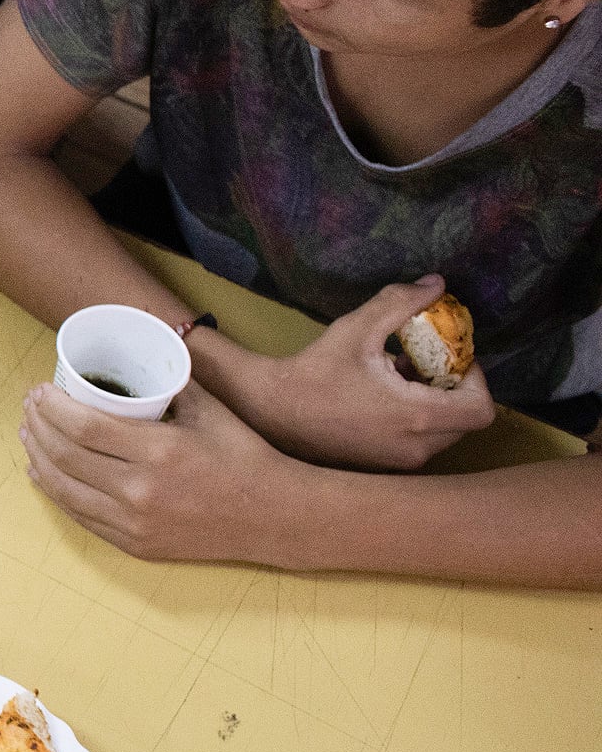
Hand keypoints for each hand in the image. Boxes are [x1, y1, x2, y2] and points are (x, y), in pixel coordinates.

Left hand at [21, 379, 307, 563]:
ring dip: (38, 458)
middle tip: (30, 407)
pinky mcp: (134, 544)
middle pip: (66, 456)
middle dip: (39, 427)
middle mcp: (142, 490)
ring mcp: (135, 522)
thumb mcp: (209, 410)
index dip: (52, 408)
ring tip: (28, 434)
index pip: (84, 427)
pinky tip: (43, 473)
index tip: (39, 391)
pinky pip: (80, 516)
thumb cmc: (244, 456)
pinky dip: (55, 492)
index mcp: (160, 451)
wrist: (274, 517)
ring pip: (65, 489)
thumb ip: (170, 382)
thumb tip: (139, 349)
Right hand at [224, 278, 494, 470]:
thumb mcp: (356, 329)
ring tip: (403, 380)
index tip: (450, 359)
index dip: (476, 380)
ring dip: (436, 406)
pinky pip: (419, 445)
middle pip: (465, 421)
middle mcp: (414, 448)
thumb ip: (400, 303)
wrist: (270, 411)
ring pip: (443, 435)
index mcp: (415, 417)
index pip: (480, 408)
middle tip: (429, 366)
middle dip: (455, 391)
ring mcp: (397, 462)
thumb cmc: (314, 370)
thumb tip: (437, 283)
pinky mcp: (382, 467)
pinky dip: (416, 422)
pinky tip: (385, 400)